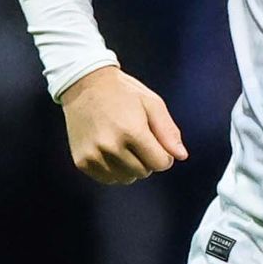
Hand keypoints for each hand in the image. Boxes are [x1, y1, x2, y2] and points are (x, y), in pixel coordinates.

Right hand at [58, 66, 185, 184]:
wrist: (83, 85)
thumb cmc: (123, 93)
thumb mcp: (152, 104)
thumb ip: (168, 132)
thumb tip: (181, 156)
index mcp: (131, 131)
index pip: (160, 164)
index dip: (164, 155)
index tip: (157, 142)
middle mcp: (110, 146)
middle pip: (143, 172)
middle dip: (147, 159)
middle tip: (137, 139)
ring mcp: (93, 155)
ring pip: (126, 178)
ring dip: (130, 167)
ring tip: (123, 144)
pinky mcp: (81, 161)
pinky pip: (107, 178)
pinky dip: (113, 169)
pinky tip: (110, 150)